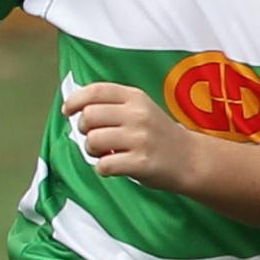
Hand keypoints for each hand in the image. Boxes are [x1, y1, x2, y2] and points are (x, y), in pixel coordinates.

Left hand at [60, 81, 211, 197]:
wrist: (191, 159)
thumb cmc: (157, 135)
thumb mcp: (140, 109)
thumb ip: (112, 106)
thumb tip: (74, 109)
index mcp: (135, 97)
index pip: (96, 90)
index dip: (75, 100)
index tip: (67, 111)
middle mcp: (138, 114)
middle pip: (89, 116)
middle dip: (85, 130)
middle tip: (97, 139)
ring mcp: (140, 138)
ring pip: (93, 141)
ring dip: (93, 151)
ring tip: (107, 154)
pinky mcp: (142, 162)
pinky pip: (104, 165)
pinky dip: (103, 169)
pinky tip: (114, 167)